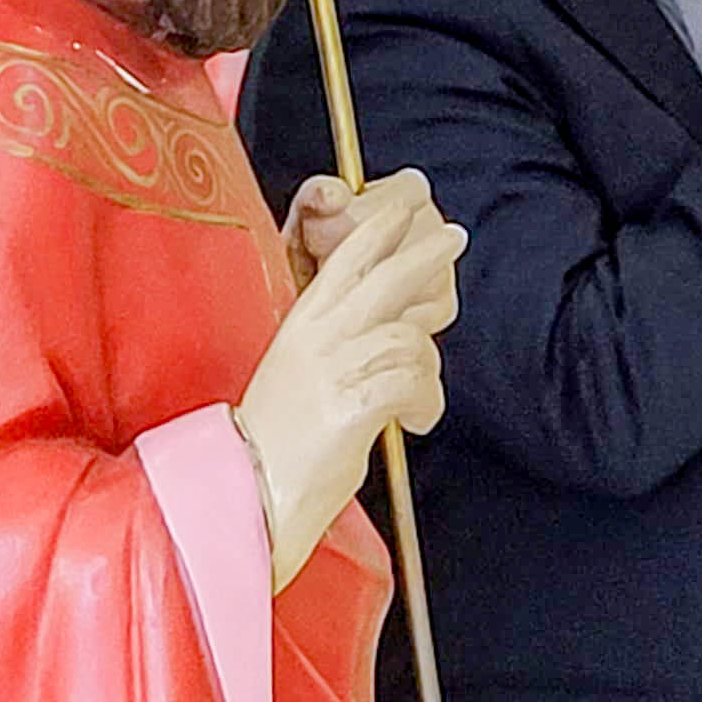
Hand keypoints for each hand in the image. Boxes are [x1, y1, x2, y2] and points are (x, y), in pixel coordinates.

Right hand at [239, 172, 465, 586]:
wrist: (248, 490)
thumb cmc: (279, 440)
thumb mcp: (305, 375)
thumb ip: (345, 346)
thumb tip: (397, 331)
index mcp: (302, 325)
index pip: (345, 261)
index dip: (380, 231)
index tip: (406, 211)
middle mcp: (317, 337)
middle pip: (384, 278)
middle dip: (426, 253)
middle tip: (454, 236)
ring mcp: (333, 369)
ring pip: (408, 338)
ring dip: (427, 371)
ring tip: (418, 403)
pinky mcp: (349, 406)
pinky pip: (411, 384)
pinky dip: (425, 404)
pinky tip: (415, 422)